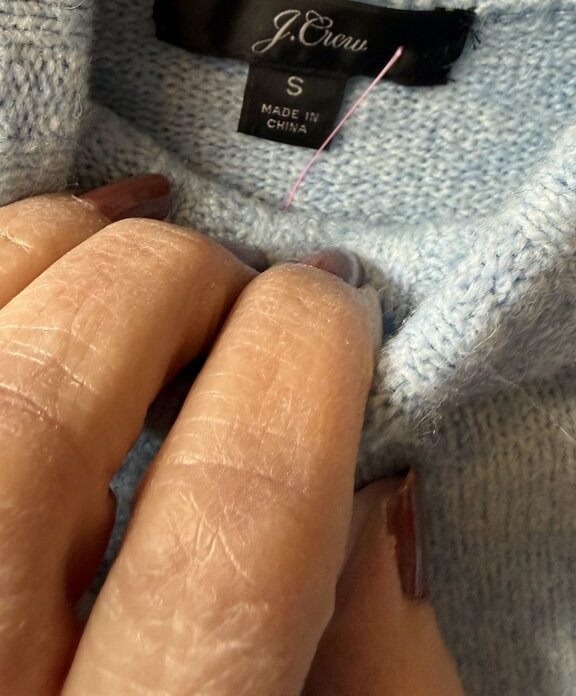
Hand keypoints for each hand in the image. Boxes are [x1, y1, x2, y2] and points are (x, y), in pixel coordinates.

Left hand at [0, 174, 463, 694]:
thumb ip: (374, 666)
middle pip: (44, 408)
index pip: (228, 520)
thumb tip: (374, 468)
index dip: (302, 364)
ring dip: (49, 252)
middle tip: (232, 284)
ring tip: (127, 235)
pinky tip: (37, 260)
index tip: (333, 309)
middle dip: (169, 286)